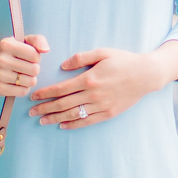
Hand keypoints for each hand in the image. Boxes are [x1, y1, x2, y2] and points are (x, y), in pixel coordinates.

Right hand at [0, 32, 49, 99]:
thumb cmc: (14, 51)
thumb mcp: (25, 41)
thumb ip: (39, 40)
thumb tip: (46, 50)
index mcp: (6, 45)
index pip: (35, 55)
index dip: (36, 57)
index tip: (28, 56)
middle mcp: (0, 59)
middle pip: (34, 69)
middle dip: (34, 68)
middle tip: (26, 66)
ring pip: (31, 82)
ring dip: (30, 79)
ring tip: (22, 74)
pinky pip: (23, 92)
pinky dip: (24, 88)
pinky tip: (18, 82)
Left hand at [28, 43, 177, 128]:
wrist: (146, 75)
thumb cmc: (123, 61)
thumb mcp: (102, 52)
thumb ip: (81, 57)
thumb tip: (62, 65)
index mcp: (89, 78)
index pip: (61, 89)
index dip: (45, 93)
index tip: (33, 96)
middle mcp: (93, 94)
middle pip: (64, 104)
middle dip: (45, 108)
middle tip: (31, 112)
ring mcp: (101, 106)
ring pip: (74, 115)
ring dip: (56, 118)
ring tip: (42, 121)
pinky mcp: (109, 113)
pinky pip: (88, 121)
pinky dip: (74, 124)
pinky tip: (63, 125)